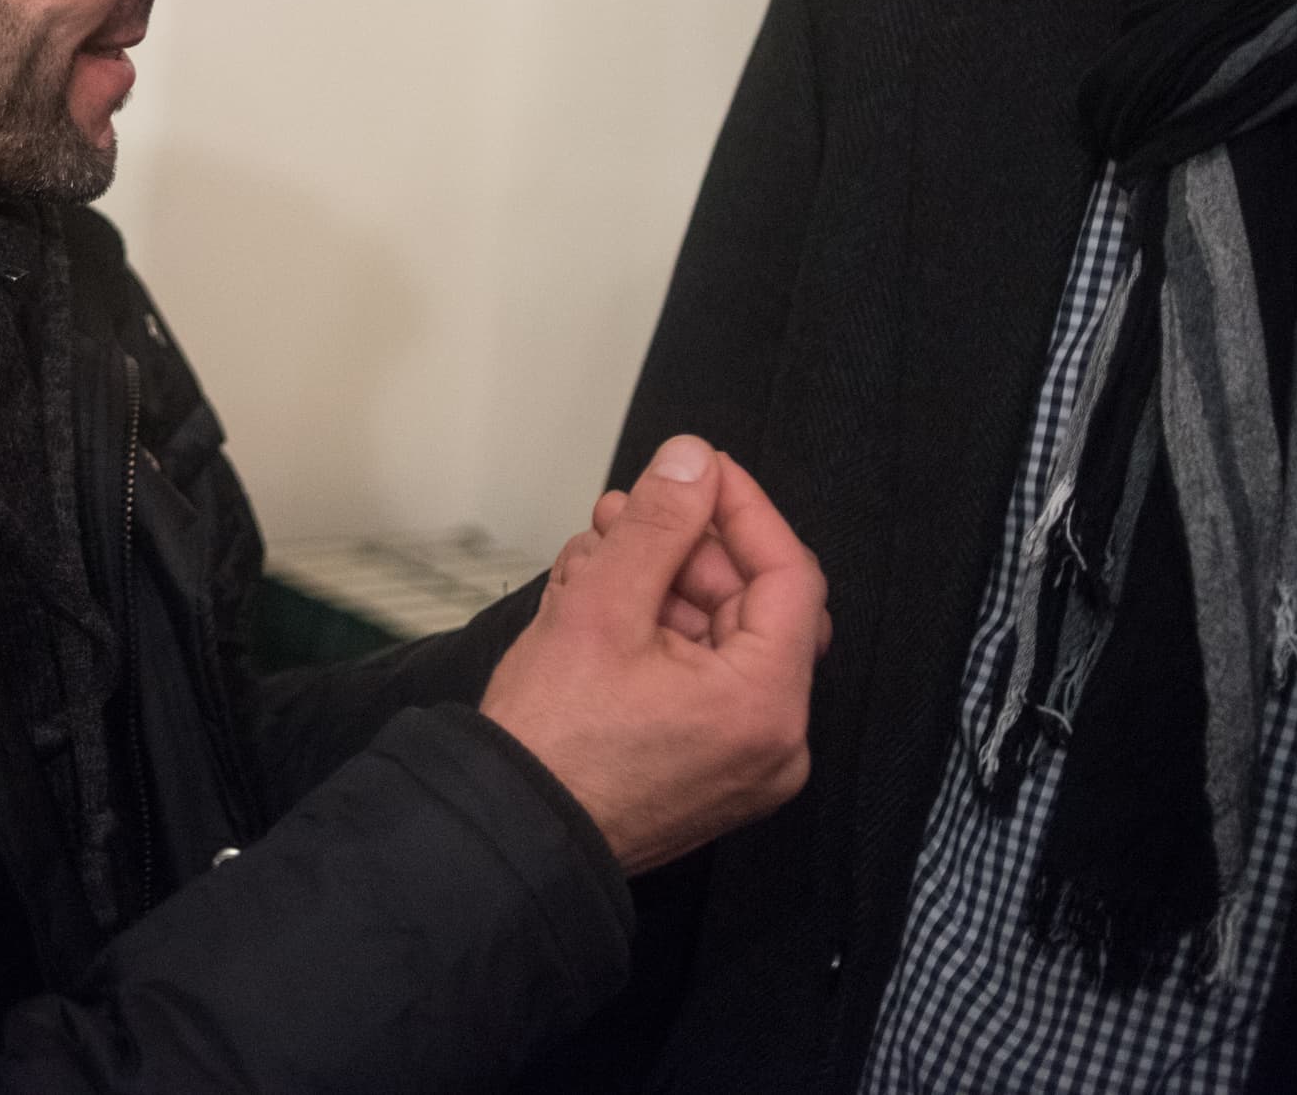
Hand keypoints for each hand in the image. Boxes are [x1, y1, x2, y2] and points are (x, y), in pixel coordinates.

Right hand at [477, 436, 825, 874]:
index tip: (697, 469)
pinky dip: (656, 636)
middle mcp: (772, 742)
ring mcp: (742, 762)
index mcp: (764, 705)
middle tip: (621, 515)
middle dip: (682, 549)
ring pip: (718, 639)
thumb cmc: (549, 743)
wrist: (508, 834)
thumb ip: (657, 524)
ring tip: (590, 563)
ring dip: (658, 586)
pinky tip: (596, 607)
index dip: (741, 508)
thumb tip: (693, 462)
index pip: (788, 574)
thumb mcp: (600, 607)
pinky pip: (700, 680)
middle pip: (751, 605)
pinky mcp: (707, 771)